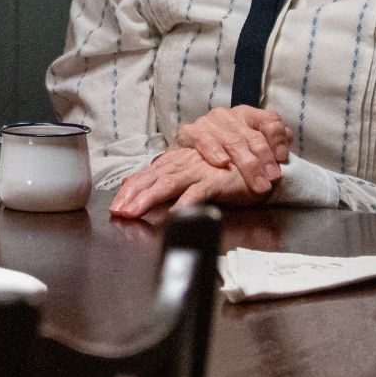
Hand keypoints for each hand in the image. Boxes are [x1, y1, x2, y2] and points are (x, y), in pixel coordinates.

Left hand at [109, 147, 269, 218]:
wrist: (259, 164)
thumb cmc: (226, 171)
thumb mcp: (195, 174)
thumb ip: (173, 181)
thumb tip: (145, 190)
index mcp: (177, 162)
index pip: (147, 174)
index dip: (130, 189)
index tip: (116, 205)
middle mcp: (184, 164)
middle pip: (152, 178)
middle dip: (132, 195)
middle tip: (118, 211)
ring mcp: (199, 171)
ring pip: (169, 183)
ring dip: (149, 198)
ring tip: (135, 211)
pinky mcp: (217, 181)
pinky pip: (198, 193)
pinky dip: (186, 203)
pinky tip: (174, 214)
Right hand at [173, 106, 290, 194]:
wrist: (187, 163)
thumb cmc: (227, 155)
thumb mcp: (252, 147)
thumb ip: (273, 141)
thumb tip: (289, 139)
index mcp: (247, 115)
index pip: (269, 120)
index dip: (278, 139)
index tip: (283, 159)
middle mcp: (228, 116)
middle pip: (252, 136)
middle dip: (264, 159)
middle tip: (272, 178)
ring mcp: (208, 122)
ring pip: (232, 141)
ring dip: (246, 163)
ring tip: (257, 183)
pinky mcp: (189, 132)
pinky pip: (203, 140)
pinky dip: (213, 151)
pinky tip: (223, 163)